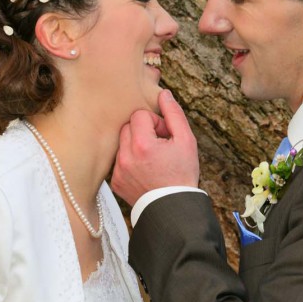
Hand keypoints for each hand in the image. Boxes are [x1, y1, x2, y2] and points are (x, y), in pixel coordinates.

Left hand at [112, 90, 199, 205]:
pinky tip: (145, 171)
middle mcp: (125, 157)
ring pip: (122, 142)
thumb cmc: (183, 173)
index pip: (139, 115)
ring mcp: (118, 170)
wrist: (174, 208)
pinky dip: (131, 161)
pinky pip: (119, 160)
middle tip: (160, 146)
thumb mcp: (187, 141)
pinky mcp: (115, 182)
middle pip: (127, 127)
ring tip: (153, 159)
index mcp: (142, 144)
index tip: (165, 136)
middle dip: (143, 131)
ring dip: (136, 145)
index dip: (155, 123)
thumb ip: (174, 114)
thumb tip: (164, 93)